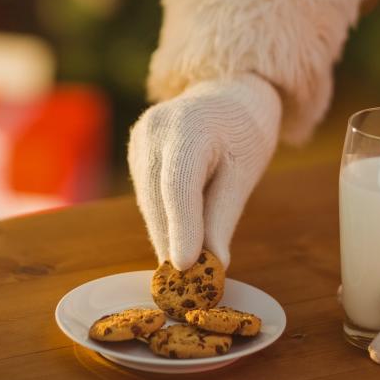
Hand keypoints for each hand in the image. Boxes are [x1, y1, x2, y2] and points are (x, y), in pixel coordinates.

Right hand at [128, 73, 280, 269]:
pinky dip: (161, 218)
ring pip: (148, 200)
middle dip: (172, 242)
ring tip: (184, 269)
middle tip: (186, 286)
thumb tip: (213, 263)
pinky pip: (146, 194)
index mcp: (190, 127)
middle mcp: (155, 129)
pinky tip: (176, 238)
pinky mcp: (134, 150)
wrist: (226, 93)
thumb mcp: (244, 172)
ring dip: (164, 235)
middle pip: (159, 198)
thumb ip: (224, 215)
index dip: (181, 227)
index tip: (184, 267)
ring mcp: (139, 138)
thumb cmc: (244, 131)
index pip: (179, 184)